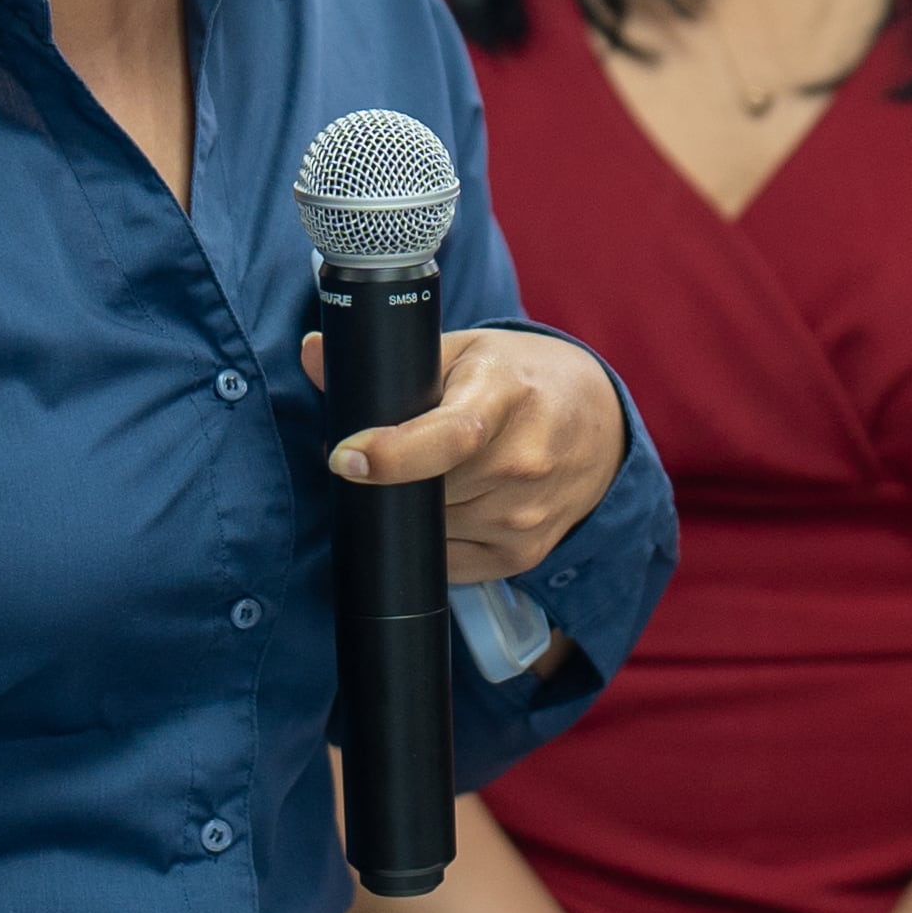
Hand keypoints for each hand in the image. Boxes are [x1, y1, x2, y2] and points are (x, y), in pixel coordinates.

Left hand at [300, 328, 625, 582]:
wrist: (598, 421)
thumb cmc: (520, 377)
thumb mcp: (464, 350)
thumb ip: (388, 361)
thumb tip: (312, 355)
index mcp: (506, 395)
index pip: (450, 436)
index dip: (391, 454)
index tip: (344, 458)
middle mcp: (524, 460)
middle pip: (427, 489)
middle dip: (393, 476)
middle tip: (386, 453)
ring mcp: (526, 515)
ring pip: (431, 528)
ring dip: (414, 508)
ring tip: (435, 472)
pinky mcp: (524, 555)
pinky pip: (449, 562)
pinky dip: (436, 537)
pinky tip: (454, 501)